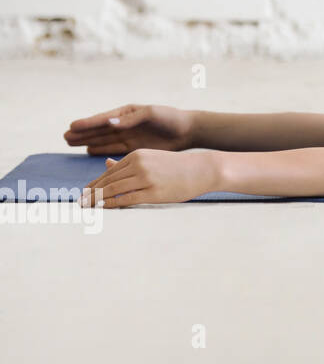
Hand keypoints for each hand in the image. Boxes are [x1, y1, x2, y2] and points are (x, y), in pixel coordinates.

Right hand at [64, 104, 195, 153]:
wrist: (186, 131)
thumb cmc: (170, 118)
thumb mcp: (151, 114)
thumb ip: (131, 119)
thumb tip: (110, 123)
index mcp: (127, 113)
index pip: (103, 119)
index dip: (87, 124)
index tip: (72, 126)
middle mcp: (125, 124)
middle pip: (99, 130)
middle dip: (82, 133)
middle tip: (64, 136)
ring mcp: (128, 136)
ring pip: (102, 140)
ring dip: (87, 141)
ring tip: (69, 142)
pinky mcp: (133, 147)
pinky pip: (112, 149)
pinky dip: (100, 150)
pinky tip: (88, 151)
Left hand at [79, 148, 219, 207]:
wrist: (204, 169)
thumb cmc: (178, 166)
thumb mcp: (152, 159)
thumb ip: (129, 163)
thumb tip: (106, 165)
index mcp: (137, 155)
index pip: (109, 172)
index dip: (94, 184)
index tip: (84, 193)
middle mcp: (139, 164)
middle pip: (108, 181)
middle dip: (91, 193)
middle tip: (79, 203)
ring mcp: (146, 178)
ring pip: (113, 190)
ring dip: (96, 200)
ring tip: (86, 208)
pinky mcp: (153, 192)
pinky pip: (126, 200)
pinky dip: (110, 204)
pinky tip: (102, 209)